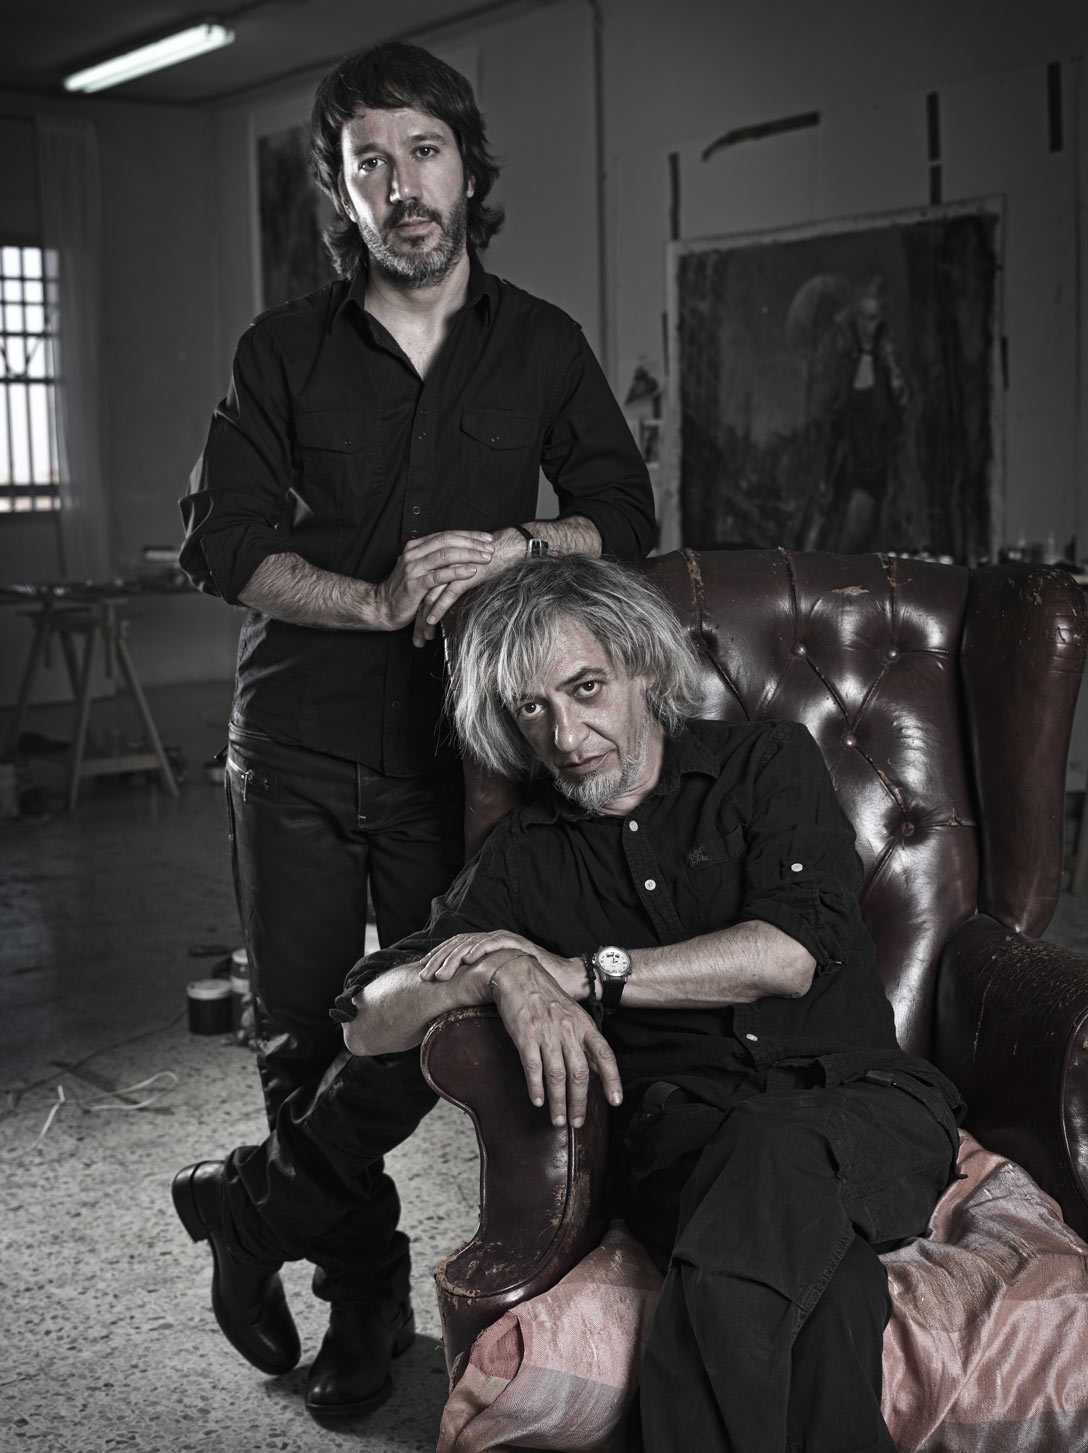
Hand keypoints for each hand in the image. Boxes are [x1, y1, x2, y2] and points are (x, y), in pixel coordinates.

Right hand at [375, 531, 494, 635]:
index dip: (468, 535)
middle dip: (472, 543)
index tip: (486, 538)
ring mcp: (413, 568)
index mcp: (416, 547)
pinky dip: (457, 572)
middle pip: (448, 541)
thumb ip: (435, 560)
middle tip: (490, 547)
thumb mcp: (419, 569)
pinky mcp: (415, 585)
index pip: (446, 534)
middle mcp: (414, 553)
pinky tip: (471, 571)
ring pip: (445, 555)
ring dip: (469, 555)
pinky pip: (440, 576)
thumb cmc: (405, 590)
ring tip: (486, 558)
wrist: (382, 607)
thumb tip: (460, 553)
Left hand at [411, 526, 525, 645]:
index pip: (421, 586)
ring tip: (423, 636)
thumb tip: (447, 595)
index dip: (416, 606)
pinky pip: (447, 594)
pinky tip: (432, 620)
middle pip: (422, 594)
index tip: (414, 623)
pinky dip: (438, 608)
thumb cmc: (490, 558)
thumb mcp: (466, 568)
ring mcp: (451, 569)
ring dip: (424, 618)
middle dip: (417, 617)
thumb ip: (454, 578)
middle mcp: (441, 564)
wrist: (507, 548)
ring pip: (431, 596)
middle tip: (415, 637)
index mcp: (439, 561)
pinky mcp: (463, 574)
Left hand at [419, 930, 583, 999]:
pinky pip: (494, 942)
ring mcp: (503, 941)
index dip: (436, 962)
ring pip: (471, 943)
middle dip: (438, 961)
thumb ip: (480, 993)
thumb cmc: (531, 991)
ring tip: (440, 973)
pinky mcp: (517, 943)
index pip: (452, 951)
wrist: (564, 983)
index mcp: (483, 952)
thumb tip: (455, 1009)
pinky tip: (468, 958)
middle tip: (424, 977)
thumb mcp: (498, 992)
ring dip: (453, 957)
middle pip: (456, 946)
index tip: (420, 976)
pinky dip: (480, 948)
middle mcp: (490, 942)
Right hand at [479, 951, 622, 1127]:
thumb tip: (597, 1069)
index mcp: (583, 1024)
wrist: (518, 976)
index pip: (604, 1054)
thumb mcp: (572, 1015)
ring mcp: (546, 1033)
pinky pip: (533, 1067)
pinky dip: (536, 1087)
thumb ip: (584, 1041)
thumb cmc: (546, 997)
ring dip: (558, 1101)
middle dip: (579, 1102)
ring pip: (557, 1075)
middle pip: (579, 1072)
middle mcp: (567, 1029)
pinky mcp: (525, 1035)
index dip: (612, 1079)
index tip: (615, 1101)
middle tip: (577, 1123)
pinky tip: (538, 1101)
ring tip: (558, 1121)